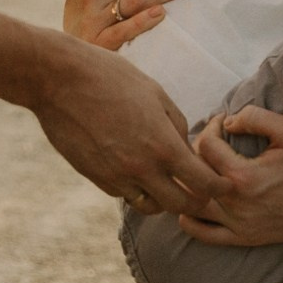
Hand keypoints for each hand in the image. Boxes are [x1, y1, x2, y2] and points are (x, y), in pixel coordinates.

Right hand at [31, 38, 225, 215]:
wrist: (57, 80)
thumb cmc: (109, 76)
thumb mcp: (154, 92)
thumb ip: (176, 124)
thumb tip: (186, 149)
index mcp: (162, 144)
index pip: (203, 183)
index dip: (219, 186)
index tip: (225, 183)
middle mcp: (141, 168)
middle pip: (180, 205)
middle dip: (196, 200)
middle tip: (200, 189)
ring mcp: (115, 176)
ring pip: (150, 206)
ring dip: (164, 198)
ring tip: (167, 181)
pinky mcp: (95, 177)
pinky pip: (124, 195)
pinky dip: (136, 189)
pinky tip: (136, 171)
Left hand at [176, 106, 282, 245]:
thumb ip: (253, 117)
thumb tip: (226, 121)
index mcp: (242, 175)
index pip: (205, 146)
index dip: (209, 127)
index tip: (219, 122)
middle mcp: (235, 203)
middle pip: (194, 174)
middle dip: (196, 152)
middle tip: (209, 142)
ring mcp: (239, 224)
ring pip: (195, 205)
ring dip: (190, 185)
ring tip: (197, 170)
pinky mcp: (246, 238)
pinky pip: (207, 235)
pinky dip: (191, 223)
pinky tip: (186, 210)